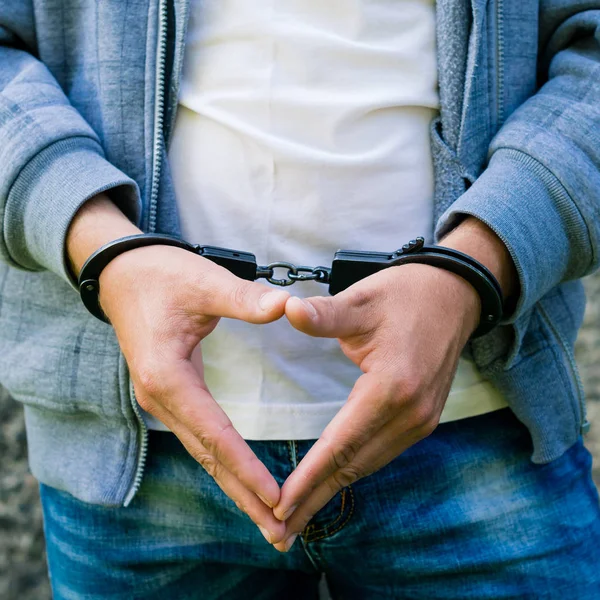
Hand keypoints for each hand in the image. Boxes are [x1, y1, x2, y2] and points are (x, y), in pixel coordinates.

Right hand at [67, 195, 289, 545]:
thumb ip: (244, 298)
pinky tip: (240, 479)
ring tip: (266, 518)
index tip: (276, 497)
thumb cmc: (161, 275)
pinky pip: (199, 438)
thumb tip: (287, 306)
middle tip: (279, 532)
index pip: (214, 432)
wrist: (121, 273)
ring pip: (203, 452)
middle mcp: (160, 397)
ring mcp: (161, 400)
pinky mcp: (169, 394)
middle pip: (208, 456)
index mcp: (167, 376)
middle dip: (243, 494)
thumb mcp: (204, 282)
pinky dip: (223, 463)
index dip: (246, 466)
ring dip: (234, 485)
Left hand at [271, 263, 480, 551]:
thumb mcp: (361, 300)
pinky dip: (353, 471)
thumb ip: (323, 314)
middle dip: (315, 498)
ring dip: (333, 490)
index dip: (309, 477)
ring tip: (299, 517)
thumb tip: (284, 309)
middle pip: (354, 465)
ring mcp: (421, 419)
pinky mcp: (423, 418)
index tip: (280, 507)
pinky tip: (333, 481)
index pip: (341, 443)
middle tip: (280, 532)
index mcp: (392, 386)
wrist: (454, 296)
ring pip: (369, 464)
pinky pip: (382, 453)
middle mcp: (411, 412)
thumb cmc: (405, 295)